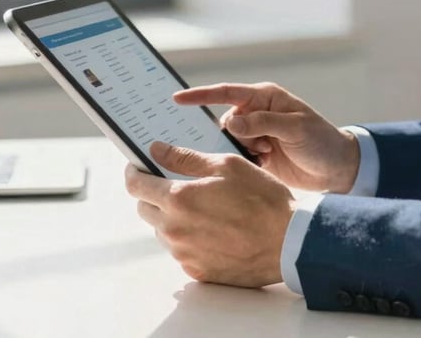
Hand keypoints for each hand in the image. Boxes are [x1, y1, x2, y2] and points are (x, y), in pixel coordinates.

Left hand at [125, 141, 294, 286]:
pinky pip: (180, 250)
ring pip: (162, 230)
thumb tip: (157, 150)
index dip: (133, 173)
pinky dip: (188, 236)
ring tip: (202, 205)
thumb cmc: (261, 198)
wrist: (287, 242)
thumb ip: (186, 158)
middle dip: (152, 193)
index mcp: (179, 198)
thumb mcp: (227, 165)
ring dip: (172, 215)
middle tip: (174, 181)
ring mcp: (184, 254)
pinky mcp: (196, 270)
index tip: (136, 166)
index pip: (136, 186)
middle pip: (144, 209)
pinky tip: (213, 227)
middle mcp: (175, 229)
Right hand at [173, 82, 359, 192]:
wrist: (338, 167)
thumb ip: (263, 123)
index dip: (201, 95)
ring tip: (265, 156)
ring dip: (240, 152)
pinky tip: (260, 167)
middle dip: (232, 136)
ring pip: (229, 142)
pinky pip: (237, 158)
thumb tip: (231, 121)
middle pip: (225, 122)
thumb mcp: (295, 128)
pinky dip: (243, 164)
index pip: (227, 93)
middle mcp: (257, 113)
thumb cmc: (321, 140)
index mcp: (265, 98)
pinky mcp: (257, 156)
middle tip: (258, 147)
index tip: (176, 99)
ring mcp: (256, 135)